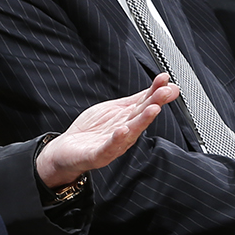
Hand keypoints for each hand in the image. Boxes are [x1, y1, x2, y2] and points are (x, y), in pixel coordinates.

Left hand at [36, 73, 180, 185]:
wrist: (68, 151)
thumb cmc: (93, 131)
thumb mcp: (117, 108)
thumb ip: (138, 99)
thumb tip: (161, 86)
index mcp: (129, 120)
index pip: (145, 103)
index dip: (156, 91)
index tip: (166, 80)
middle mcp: (125, 132)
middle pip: (141, 116)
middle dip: (155, 103)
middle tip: (165, 92)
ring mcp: (113, 144)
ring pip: (131, 132)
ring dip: (143, 121)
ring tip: (153, 109)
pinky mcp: (98, 155)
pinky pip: (108, 147)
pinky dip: (116, 139)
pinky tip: (122, 130)